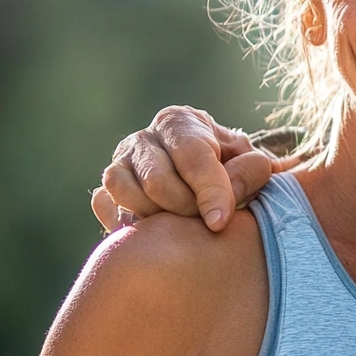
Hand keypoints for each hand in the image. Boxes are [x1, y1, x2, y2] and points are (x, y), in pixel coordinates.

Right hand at [92, 107, 295, 232]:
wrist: (198, 179)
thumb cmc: (229, 167)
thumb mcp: (248, 163)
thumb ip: (252, 169)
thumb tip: (249, 176)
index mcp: (179, 123)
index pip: (193, 157)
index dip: (210, 191)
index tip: (219, 222)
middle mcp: (143, 138)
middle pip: (157, 181)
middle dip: (186, 208)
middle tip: (206, 222)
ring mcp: (118, 164)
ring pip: (124, 193)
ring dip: (155, 218)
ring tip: (182, 226)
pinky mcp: (104, 190)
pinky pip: (106, 208)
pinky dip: (128, 224)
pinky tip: (153, 232)